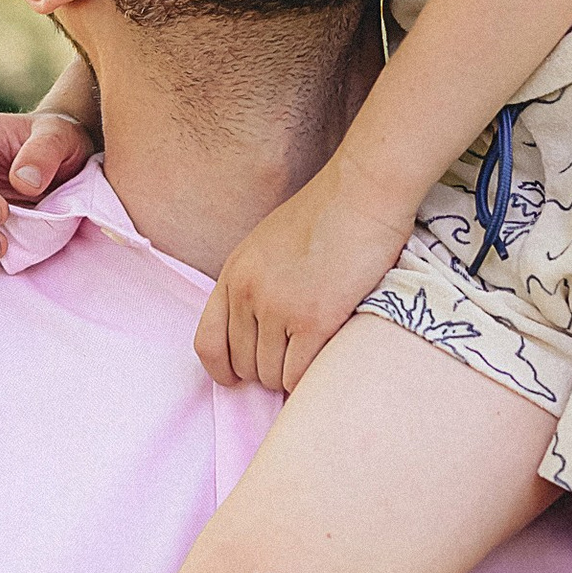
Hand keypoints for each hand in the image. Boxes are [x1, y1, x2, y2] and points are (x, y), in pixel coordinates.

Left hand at [194, 157, 413, 394]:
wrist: (363, 193)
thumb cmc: (328, 214)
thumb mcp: (270, 244)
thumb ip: (257, 281)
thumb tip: (261, 326)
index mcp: (234, 273)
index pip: (208, 341)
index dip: (222, 369)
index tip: (237, 378)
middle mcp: (248, 292)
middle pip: (243, 363)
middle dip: (266, 372)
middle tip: (293, 363)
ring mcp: (278, 307)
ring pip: (271, 374)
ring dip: (289, 377)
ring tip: (312, 360)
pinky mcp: (314, 319)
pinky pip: (298, 374)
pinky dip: (308, 379)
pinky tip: (324, 366)